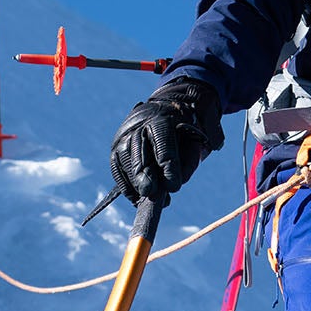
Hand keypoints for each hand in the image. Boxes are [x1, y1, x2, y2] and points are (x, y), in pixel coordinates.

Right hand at [109, 79, 223, 203]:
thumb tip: (172, 187)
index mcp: (163, 119)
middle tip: (150, 193)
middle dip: (144, 175)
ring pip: (125, 160)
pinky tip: (135, 197)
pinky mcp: (116, 146)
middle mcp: (140, 124)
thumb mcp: (193, 140)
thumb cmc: (182, 131)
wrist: (164, 111)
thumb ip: (188, 162)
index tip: (174, 187)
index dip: (169, 166)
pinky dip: (125, 184)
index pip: (164, 143)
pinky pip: (116, 167)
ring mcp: (125, 134)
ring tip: (148, 199)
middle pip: (139, 151)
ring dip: (135, 183)